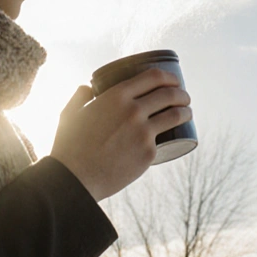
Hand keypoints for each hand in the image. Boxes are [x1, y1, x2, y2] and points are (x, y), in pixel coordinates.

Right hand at [50, 68, 192, 201]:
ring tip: (187, 112)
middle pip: (169, 94)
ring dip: (187, 110)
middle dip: (181, 94)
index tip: (174, 82)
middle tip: (183, 98)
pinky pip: (165, 140)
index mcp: (116, 96)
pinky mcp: (148, 153)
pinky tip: (177, 135)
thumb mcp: (69, 115)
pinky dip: (174, 135)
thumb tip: (87, 88)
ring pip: (175, 115)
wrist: (75, 179)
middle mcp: (133, 110)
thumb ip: (79, 98)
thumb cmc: (69, 147)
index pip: (153, 77)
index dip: (169, 77)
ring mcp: (143, 132)